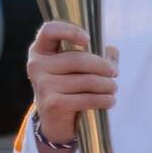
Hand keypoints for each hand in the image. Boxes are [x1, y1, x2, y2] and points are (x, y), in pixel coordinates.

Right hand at [26, 21, 118, 146]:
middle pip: (78, 59)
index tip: (88, 40)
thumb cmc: (69, 87)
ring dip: (106, 85)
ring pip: (85, 80)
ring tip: (113, 88)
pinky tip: (110, 101)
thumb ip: (96, 55)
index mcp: (41, 50)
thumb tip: (112, 51)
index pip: (49, 31)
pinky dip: (103, 100)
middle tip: (114, 73)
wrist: (54, 121)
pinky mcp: (52, 104)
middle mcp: (37, 65)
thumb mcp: (79, 68)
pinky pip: (86, 98)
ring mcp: (43, 85)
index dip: (70, 31)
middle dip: (102, 66)